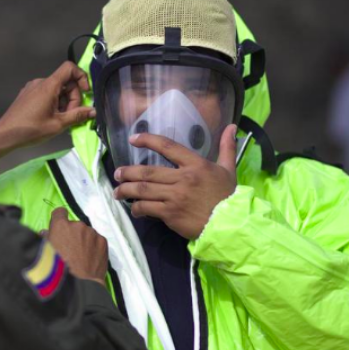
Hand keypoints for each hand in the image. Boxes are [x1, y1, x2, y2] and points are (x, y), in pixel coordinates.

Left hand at [0, 61, 95, 157]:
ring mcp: (32, 87)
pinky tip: (49, 118)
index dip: (81, 77)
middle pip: (65, 82)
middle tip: (69, 116)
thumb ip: (77, 116)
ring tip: (58, 120)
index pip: (69, 68)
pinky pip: (46, 93)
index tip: (85, 93)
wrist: (5, 134)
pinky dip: (53, 103)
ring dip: (63, 102)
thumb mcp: (57, 125)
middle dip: (72, 98)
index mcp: (49, 85)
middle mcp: (40, 82)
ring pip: (56, 89)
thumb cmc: (31, 129)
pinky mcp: (27, 94)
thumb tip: (93, 111)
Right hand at [44, 208, 107, 284]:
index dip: (59, 219)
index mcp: (61, 226)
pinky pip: (96, 240)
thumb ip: (45, 239)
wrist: (80, 284)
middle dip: (72, 234)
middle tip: (70, 249)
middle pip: (74, 225)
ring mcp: (92, 233)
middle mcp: (77, 225)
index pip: (60, 212)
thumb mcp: (45, 253)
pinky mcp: (103, 241)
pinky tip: (90, 258)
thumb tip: (45, 233)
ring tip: (81, 256)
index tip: (60, 228)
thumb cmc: (58, 270)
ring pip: (86, 233)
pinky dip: (93, 246)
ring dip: (84, 240)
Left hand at [112, 124, 237, 239]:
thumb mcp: (228, 169)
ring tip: (117, 192)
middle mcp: (183, 178)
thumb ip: (226, 147)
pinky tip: (134, 210)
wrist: (230, 223)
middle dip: (128, 172)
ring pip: (143, 190)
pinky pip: (147, 208)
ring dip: (126, 190)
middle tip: (117, 173)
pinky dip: (137, 208)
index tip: (133, 139)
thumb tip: (231, 126)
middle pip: (148, 171)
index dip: (148, 140)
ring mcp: (175, 196)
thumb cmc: (227, 196)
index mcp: (196, 164)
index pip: (168, 147)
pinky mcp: (170, 213)